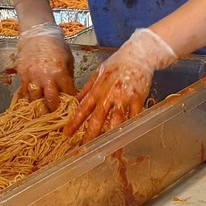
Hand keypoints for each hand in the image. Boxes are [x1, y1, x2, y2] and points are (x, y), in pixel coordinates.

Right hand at [16, 23, 74, 110]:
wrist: (37, 34)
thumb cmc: (56, 46)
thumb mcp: (68, 59)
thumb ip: (68, 76)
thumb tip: (71, 91)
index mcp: (60, 73)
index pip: (68, 93)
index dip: (71, 101)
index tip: (72, 106)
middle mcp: (45, 77)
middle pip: (51, 101)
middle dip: (55, 109)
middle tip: (57, 113)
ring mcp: (32, 77)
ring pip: (35, 99)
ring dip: (39, 105)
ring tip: (43, 110)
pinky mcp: (22, 75)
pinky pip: (24, 91)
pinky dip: (28, 98)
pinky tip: (31, 101)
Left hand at [68, 26, 176, 142]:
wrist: (138, 55)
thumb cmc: (118, 63)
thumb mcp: (98, 72)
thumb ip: (88, 87)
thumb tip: (75, 99)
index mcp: (97, 89)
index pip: (83, 108)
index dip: (75, 122)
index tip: (67, 134)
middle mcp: (108, 95)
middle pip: (98, 118)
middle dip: (90, 134)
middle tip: (85, 147)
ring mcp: (123, 98)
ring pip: (116, 121)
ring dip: (112, 136)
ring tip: (110, 150)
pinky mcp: (137, 99)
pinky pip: (133, 117)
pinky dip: (130, 129)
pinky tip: (128, 138)